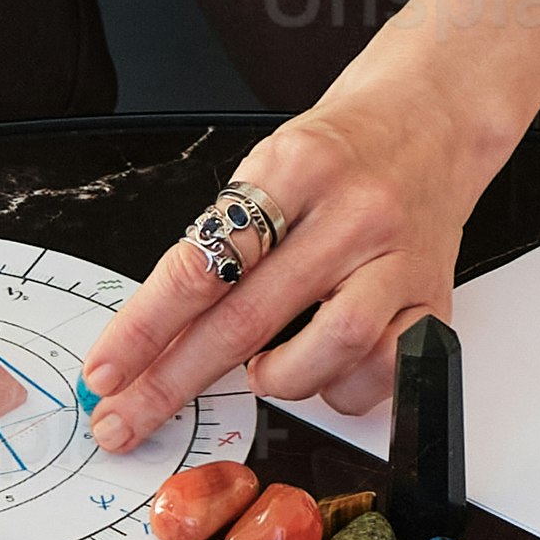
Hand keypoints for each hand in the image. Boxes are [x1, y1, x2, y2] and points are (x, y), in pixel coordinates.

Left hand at [81, 69, 484, 447]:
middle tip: (125, 419)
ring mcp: (398, 257)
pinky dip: (341, 388)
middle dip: (174, 381)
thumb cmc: (339, 151)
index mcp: (296, 168)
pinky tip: (324, 371)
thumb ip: (222, 240)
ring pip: (330, 350)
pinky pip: (384, 369)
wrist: (430, 120)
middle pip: (248, 319)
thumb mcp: (268, 165)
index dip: (144, 329)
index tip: (105, 371)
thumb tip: (150, 335)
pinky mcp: (434, 296)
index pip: (202, 264)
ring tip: (260, 374)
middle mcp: (352, 213)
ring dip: (278, 380)